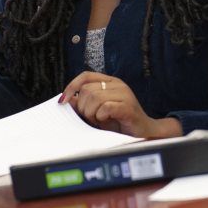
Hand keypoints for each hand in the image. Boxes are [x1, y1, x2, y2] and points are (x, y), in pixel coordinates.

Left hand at [60, 72, 180, 138]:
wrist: (144, 132)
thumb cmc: (120, 122)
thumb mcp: (98, 112)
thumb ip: (84, 103)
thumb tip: (67, 99)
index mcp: (110, 82)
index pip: (86, 76)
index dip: (72, 86)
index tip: (63, 101)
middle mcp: (117, 84)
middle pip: (87, 90)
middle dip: (84, 108)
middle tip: (92, 118)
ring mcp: (124, 94)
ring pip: (94, 98)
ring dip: (92, 114)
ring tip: (100, 121)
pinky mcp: (128, 106)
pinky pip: (105, 108)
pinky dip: (101, 117)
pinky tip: (106, 121)